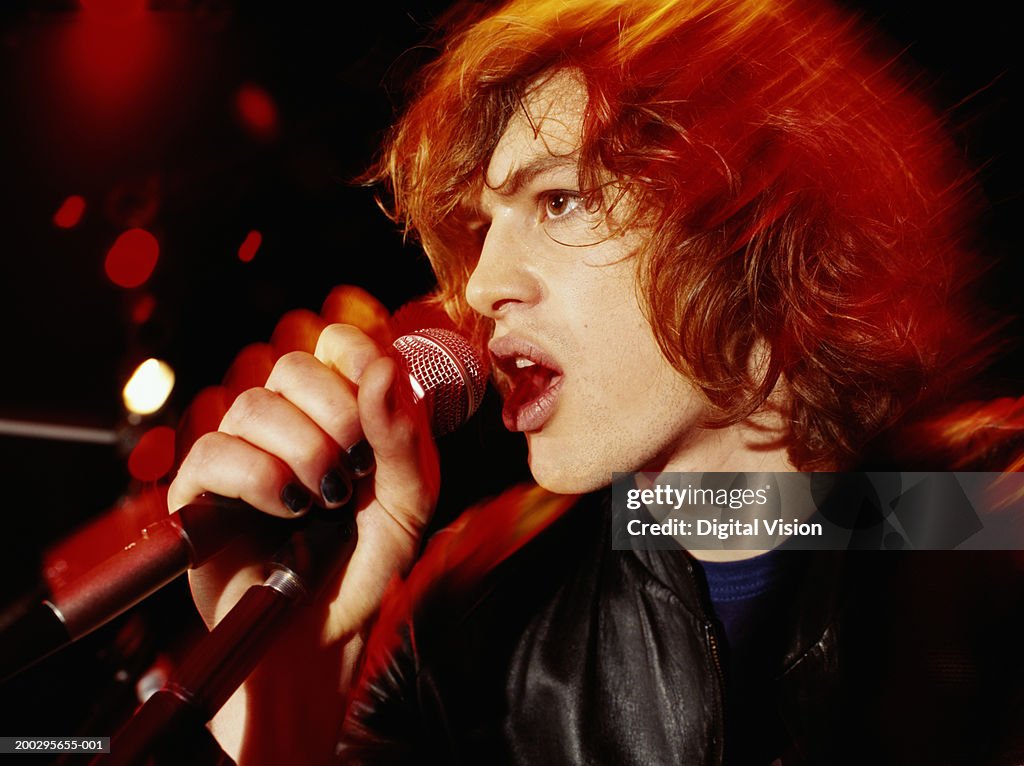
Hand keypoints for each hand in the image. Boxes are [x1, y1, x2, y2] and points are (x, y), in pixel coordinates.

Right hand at [168, 322, 439, 763]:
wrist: (322, 636)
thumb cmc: (366, 566)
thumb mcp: (408, 501)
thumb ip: (404, 435)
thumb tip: (382, 366)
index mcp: (336, 413)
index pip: (331, 342)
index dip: (351, 355)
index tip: (372, 398)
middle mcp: (286, 424)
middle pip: (291, 364)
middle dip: (333, 413)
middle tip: (351, 469)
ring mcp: (240, 452)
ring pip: (253, 405)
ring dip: (300, 452)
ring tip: (321, 500)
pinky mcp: (199, 491)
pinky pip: (214, 451)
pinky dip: (257, 477)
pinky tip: (285, 507)